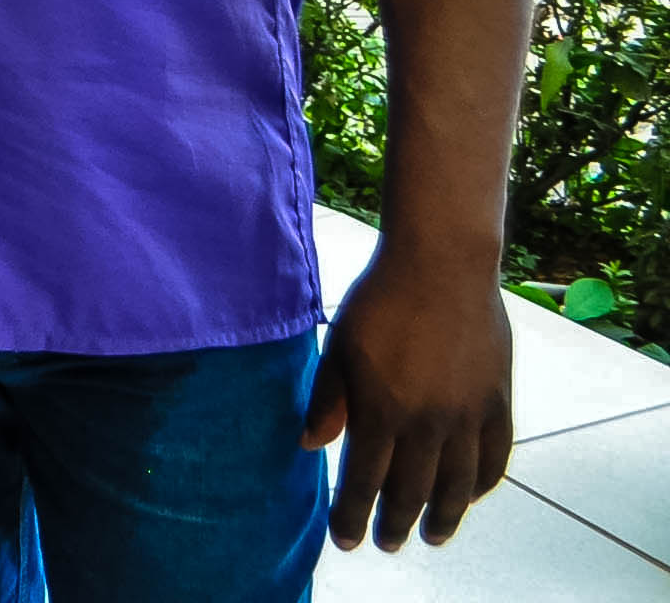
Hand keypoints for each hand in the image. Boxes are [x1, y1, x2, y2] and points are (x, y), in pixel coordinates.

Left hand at [304, 247, 513, 549]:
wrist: (441, 264)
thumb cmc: (379, 302)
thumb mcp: (339, 348)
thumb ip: (327, 400)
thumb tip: (310, 445)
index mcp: (380, 410)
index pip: (364, 481)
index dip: (353, 516)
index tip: (347, 541)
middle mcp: (427, 422)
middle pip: (412, 493)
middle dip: (396, 525)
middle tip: (386, 544)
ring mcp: (468, 415)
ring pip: (458, 486)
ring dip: (445, 517)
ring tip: (433, 537)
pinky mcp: (498, 402)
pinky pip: (495, 458)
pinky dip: (483, 484)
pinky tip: (470, 495)